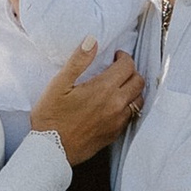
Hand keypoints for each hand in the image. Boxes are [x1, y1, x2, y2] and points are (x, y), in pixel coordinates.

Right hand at [30, 42, 144, 165]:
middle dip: (131, 71)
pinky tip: (114, 105)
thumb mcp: (59, 84)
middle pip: (138, 81)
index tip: (115, 56)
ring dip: (132, 89)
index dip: (123, 57)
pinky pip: (130, 116)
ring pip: (138, 100)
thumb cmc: (51, 117)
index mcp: (104, 89)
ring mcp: (117, 121)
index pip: (127, 66)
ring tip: (119, 86)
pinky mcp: (115, 134)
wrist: (51, 150)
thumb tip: (92, 41)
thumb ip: (78, 61)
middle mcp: (116, 105)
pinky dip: (128, 106)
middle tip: (118, 69)